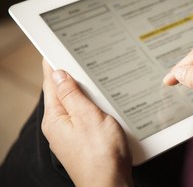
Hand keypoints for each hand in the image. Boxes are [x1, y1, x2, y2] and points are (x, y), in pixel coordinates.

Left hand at [41, 60, 133, 186]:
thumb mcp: (88, 117)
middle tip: (78, 58)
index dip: (53, 65)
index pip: (51, 84)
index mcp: (55, 118)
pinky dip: (89, 104)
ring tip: (90, 75)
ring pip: (74, 104)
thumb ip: (72, 94)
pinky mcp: (83, 139)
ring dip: (81, 90)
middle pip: (62, 93)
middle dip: (69, 76)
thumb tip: (59, 74)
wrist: (110, 183)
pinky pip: (83, 115)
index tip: (54, 50)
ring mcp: (71, 134)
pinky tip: (99, 101)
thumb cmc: (101, 154)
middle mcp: (59, 126)